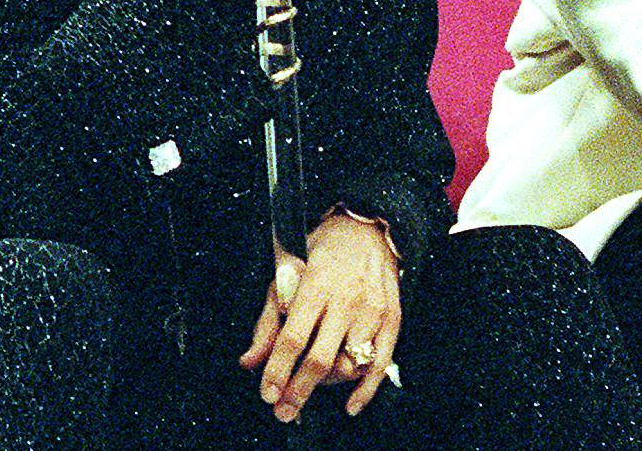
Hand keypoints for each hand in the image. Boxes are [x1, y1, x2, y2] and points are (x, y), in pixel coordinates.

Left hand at [239, 214, 401, 421]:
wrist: (367, 229)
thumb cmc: (319, 253)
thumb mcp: (285, 277)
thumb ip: (268, 321)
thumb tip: (249, 362)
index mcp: (316, 285)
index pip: (293, 338)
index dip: (278, 370)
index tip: (267, 394)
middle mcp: (347, 300)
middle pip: (321, 358)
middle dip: (299, 391)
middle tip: (283, 411)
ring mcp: (373, 310)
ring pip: (350, 365)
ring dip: (327, 384)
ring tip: (312, 382)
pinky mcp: (392, 318)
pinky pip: (381, 363)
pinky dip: (366, 390)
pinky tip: (350, 405)